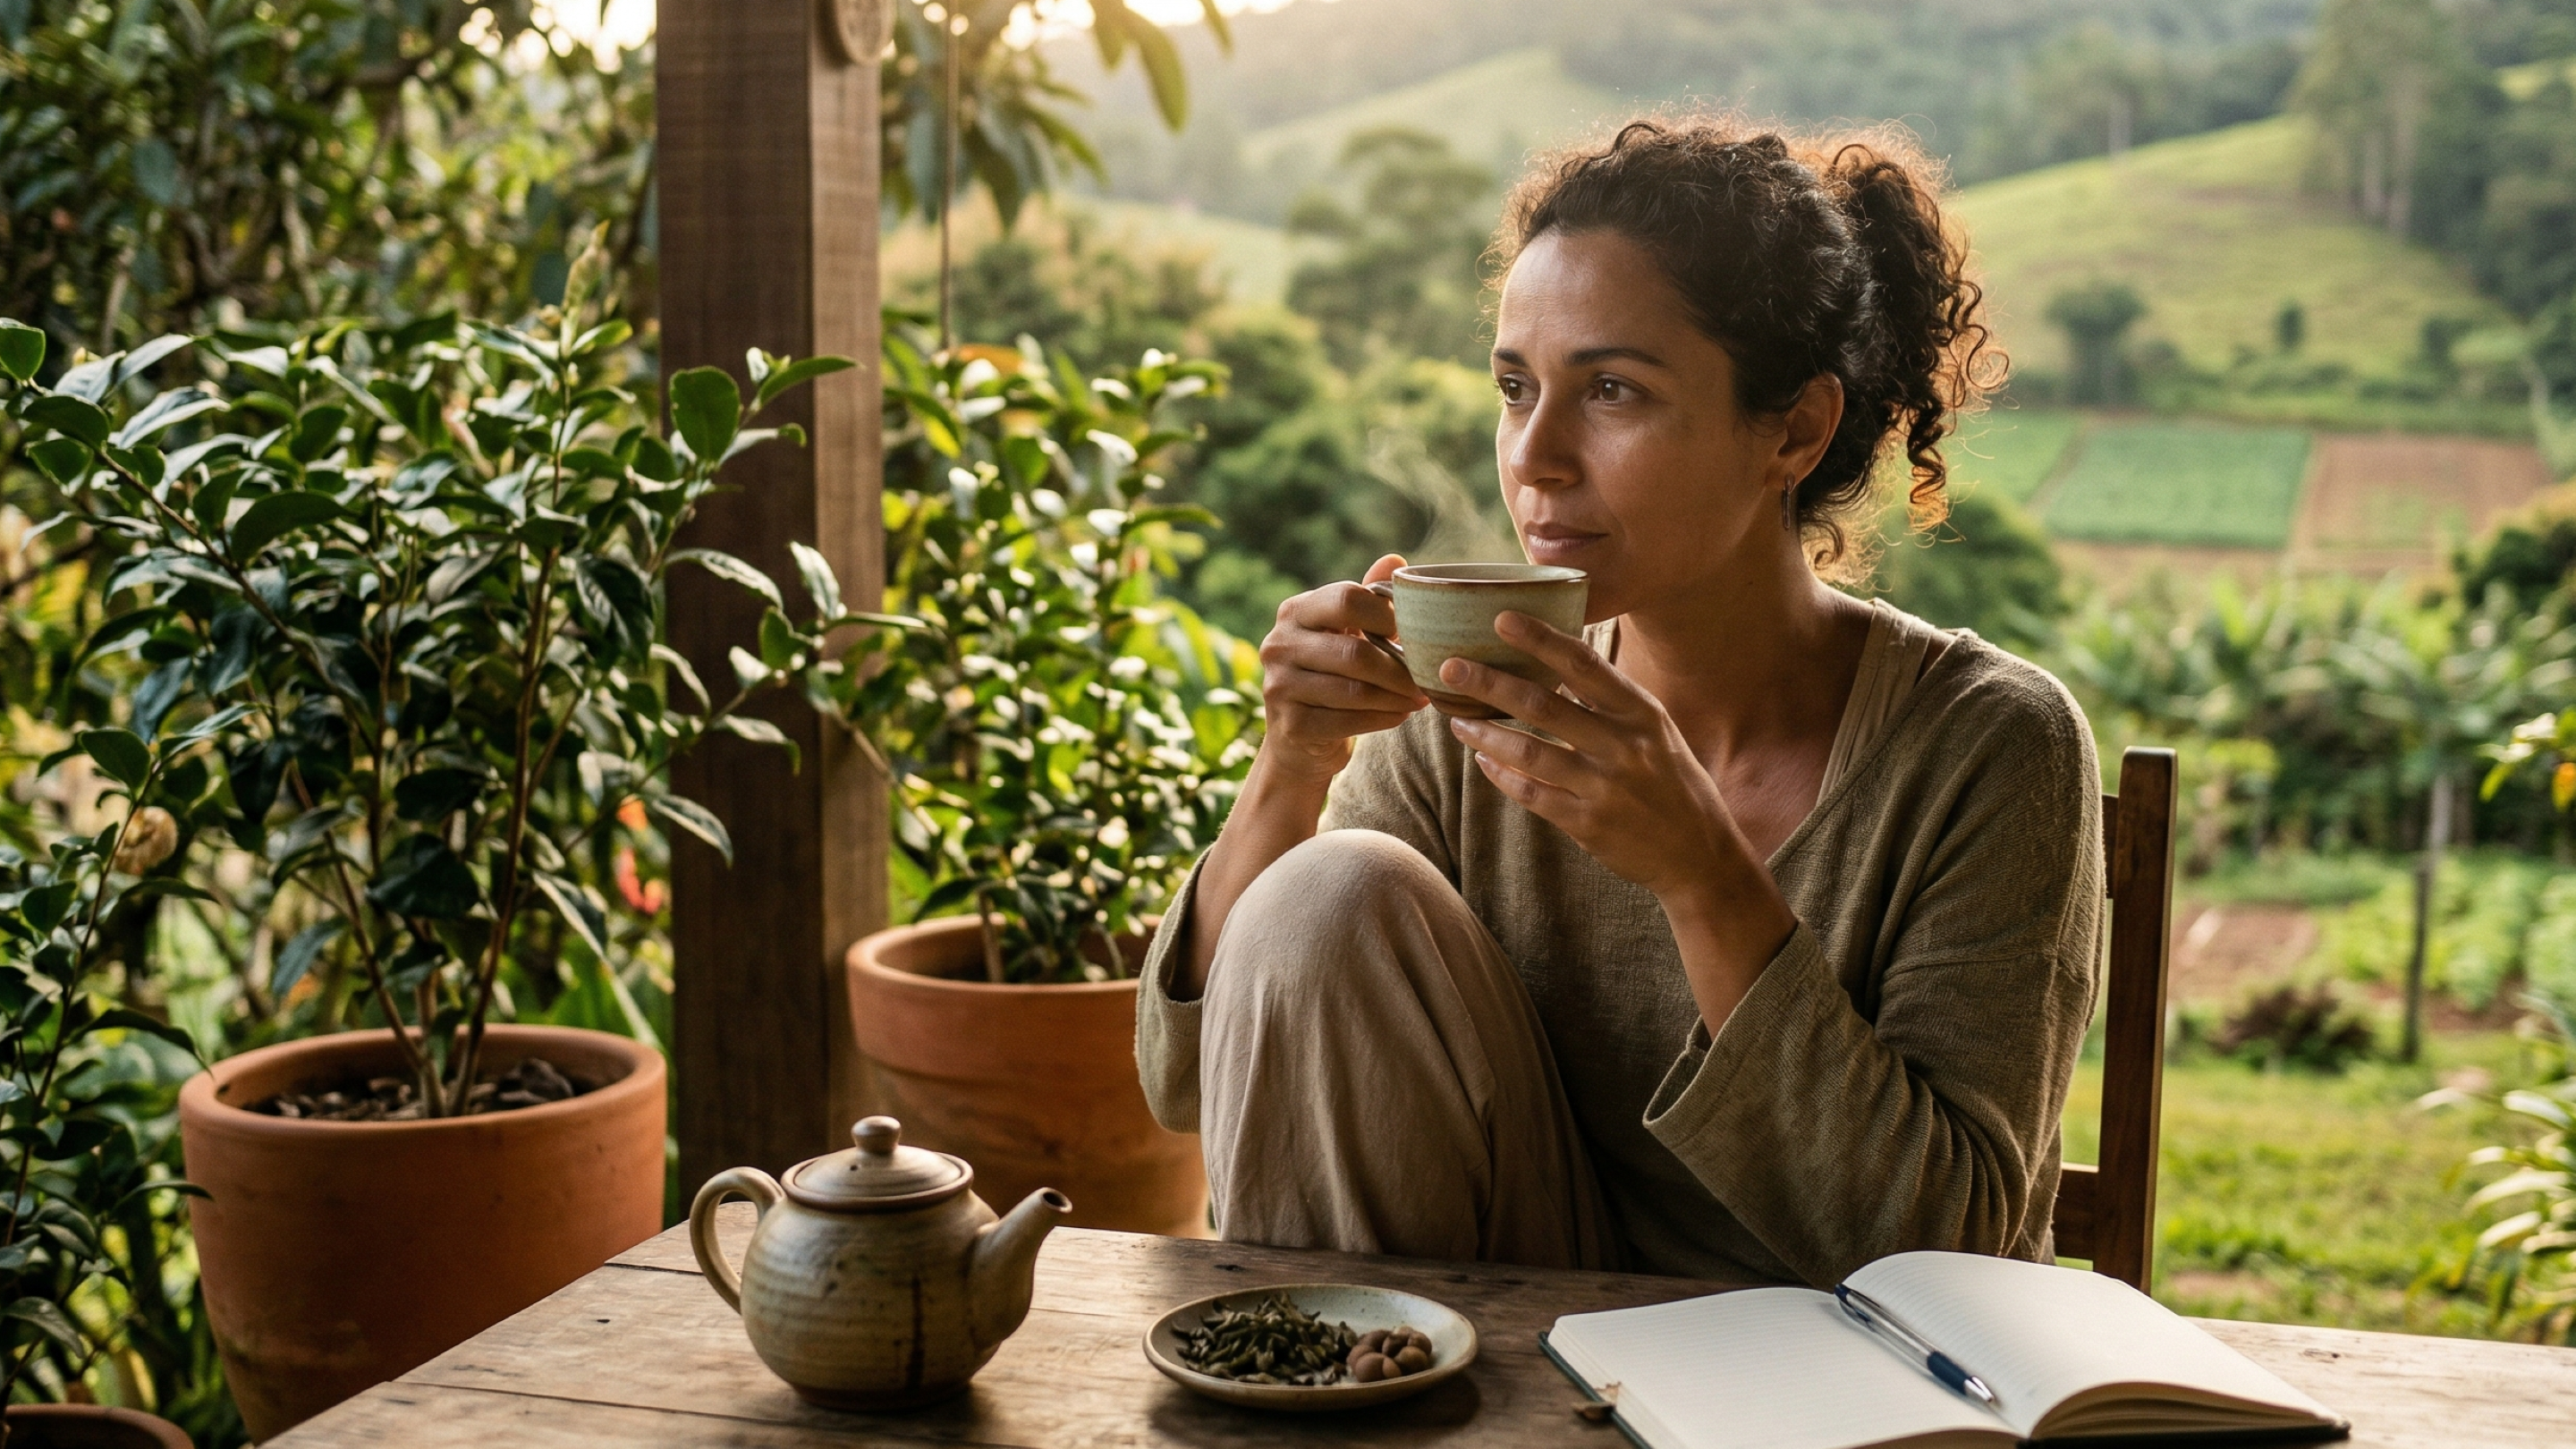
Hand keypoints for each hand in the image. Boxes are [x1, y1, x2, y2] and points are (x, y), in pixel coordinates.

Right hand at [1254, 554, 1428, 782]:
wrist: (1300, 735)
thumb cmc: (1332, 671)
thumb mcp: (1346, 630)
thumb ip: (1368, 597)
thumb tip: (1395, 560)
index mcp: (1295, 611)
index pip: (1346, 600)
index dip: (1387, 615)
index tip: (1414, 633)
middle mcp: (1279, 645)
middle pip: (1354, 652)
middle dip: (1399, 668)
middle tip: (1428, 676)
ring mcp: (1279, 687)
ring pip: (1354, 691)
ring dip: (1397, 696)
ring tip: (1420, 696)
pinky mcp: (1290, 725)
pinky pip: (1349, 721)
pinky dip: (1382, 719)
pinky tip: (1400, 715)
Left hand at [1436, 611, 1743, 902]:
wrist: (1701, 853)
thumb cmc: (1671, 782)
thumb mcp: (1656, 731)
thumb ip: (1612, 702)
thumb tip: (1556, 665)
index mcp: (1641, 713)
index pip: (1584, 664)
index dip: (1541, 639)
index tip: (1502, 618)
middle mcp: (1623, 745)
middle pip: (1544, 704)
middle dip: (1491, 683)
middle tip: (1450, 667)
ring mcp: (1604, 786)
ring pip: (1528, 752)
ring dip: (1484, 734)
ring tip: (1455, 720)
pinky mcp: (1588, 824)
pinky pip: (1532, 794)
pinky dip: (1502, 776)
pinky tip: (1482, 762)